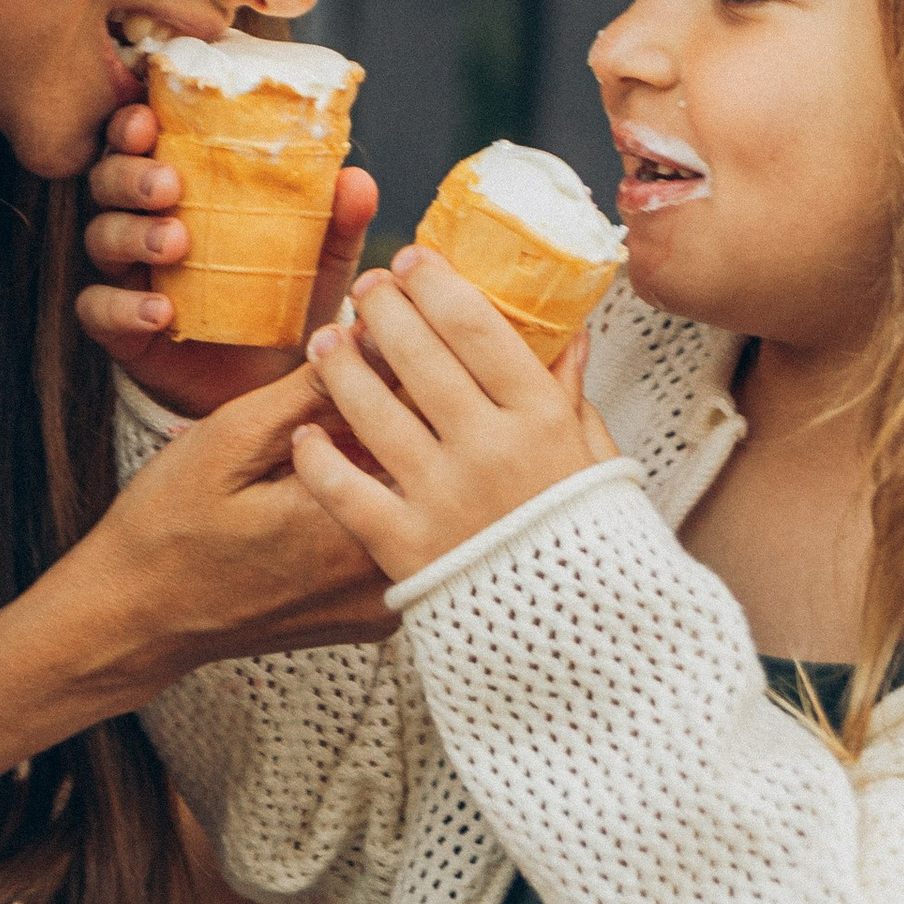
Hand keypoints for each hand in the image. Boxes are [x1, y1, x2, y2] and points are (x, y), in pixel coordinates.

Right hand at [66, 366, 399, 678]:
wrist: (140, 618)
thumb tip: (372, 335)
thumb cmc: (170, 523)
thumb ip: (309, 393)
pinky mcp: (376, 616)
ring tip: (367, 416)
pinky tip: (358, 473)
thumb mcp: (230, 439)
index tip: (392, 333)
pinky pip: (407, 543)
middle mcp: (384, 572)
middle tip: (386, 362)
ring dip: (412, 454)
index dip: (414, 364)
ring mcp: (385, 602)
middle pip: (439, 468)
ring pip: (427, 508)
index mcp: (354, 522)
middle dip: (419, 407)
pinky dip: (395, 503)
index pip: (425, 424)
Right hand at [77, 99, 379, 418]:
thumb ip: (335, 223)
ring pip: (101, 237)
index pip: (140, 141)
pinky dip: (123, 307)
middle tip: (170, 185)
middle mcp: (141, 221)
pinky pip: (98, 309)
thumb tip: (356, 179)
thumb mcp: (318, 262)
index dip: (132, 123)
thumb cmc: (282, 301)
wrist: (267, 383)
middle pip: (107, 180)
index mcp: (180, 189)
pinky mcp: (120, 328)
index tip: (150, 118)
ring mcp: (125, 275)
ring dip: (132, 233)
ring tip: (174, 243)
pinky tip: (160, 312)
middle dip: (132, 174)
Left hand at [290, 249, 616, 588]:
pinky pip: (345, 490)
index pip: (478, 327)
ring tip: (327, 341)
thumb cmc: (592, 547)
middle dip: (383, 308)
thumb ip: (574, 397)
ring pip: (373, 411)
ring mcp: (444, 499)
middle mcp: (490, 451)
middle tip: (365, 287)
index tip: (414, 261)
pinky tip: (306, 433)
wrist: (583, 642)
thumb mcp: (598, 463)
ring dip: (342, 367)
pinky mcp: (407, 548)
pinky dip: (318, 457)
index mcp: (541, 420)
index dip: (436, 284)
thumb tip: (571, 334)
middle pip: (419, 355)